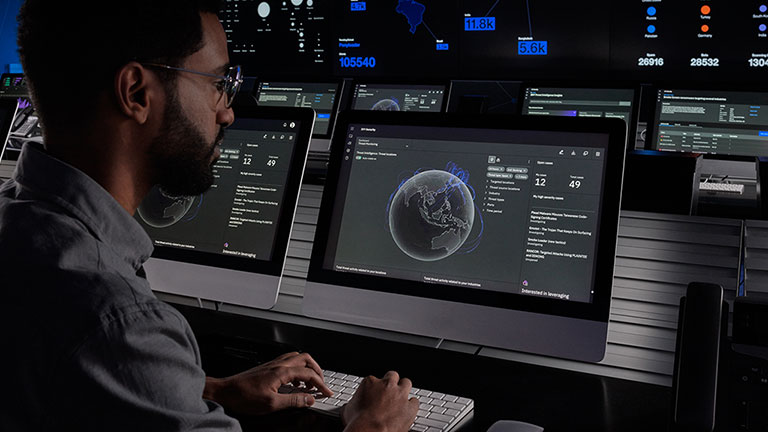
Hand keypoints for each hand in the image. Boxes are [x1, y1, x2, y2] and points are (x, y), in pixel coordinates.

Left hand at [204, 352, 332, 414]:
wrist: (225, 391)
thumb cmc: (244, 397)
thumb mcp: (272, 404)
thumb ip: (293, 401)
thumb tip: (310, 399)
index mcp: (282, 372)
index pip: (309, 374)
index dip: (321, 383)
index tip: (327, 392)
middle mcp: (278, 364)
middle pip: (306, 359)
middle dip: (317, 371)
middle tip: (321, 383)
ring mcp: (272, 364)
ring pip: (297, 359)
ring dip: (307, 369)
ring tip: (309, 384)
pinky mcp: (267, 367)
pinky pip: (288, 363)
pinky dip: (296, 371)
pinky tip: (293, 383)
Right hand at [341, 371, 418, 431]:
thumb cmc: (358, 423)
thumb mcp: (348, 409)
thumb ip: (352, 403)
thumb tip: (349, 406)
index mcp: (370, 383)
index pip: (374, 379)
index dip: (375, 388)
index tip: (374, 394)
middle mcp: (387, 385)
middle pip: (392, 376)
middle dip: (391, 383)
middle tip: (388, 391)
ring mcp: (400, 395)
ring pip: (406, 383)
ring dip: (403, 389)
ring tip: (400, 397)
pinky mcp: (410, 407)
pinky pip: (415, 401)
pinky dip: (412, 405)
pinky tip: (408, 409)